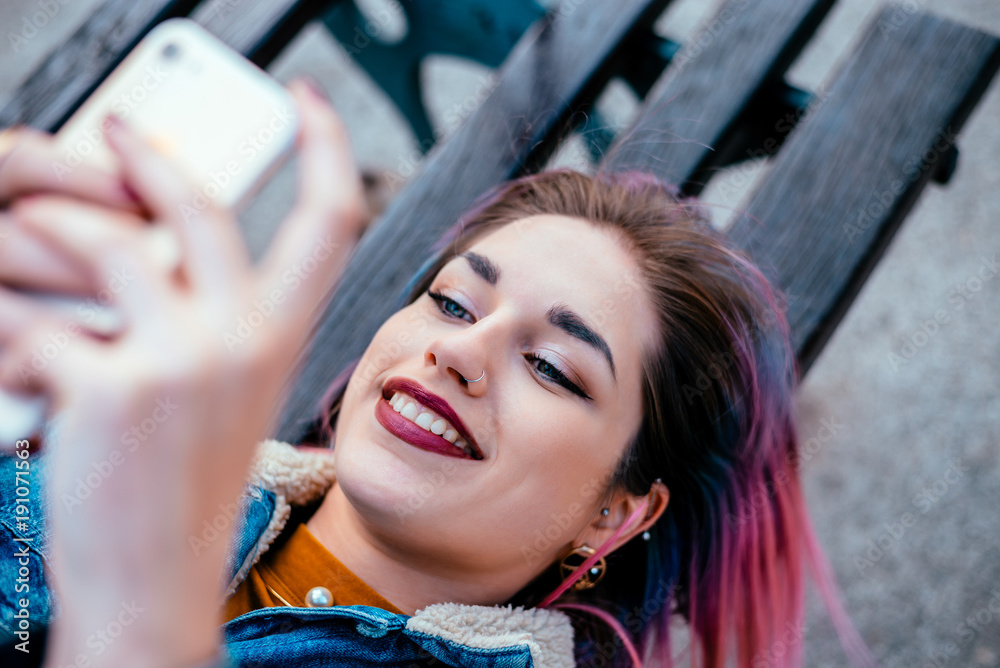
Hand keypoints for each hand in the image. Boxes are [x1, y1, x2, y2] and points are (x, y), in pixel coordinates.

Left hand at [0, 79, 362, 666]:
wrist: (154, 579)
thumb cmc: (185, 487)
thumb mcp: (226, 391)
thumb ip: (212, 315)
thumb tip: (151, 241)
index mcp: (282, 338)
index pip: (331, 223)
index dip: (328, 149)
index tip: (311, 103)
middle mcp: (245, 339)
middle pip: (201, 205)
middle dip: (146, 154)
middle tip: (112, 132)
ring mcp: (183, 360)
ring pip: (105, 242)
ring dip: (48, 233)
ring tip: (24, 247)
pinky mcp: (111, 385)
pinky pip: (33, 320)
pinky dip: (6, 332)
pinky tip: (13, 367)